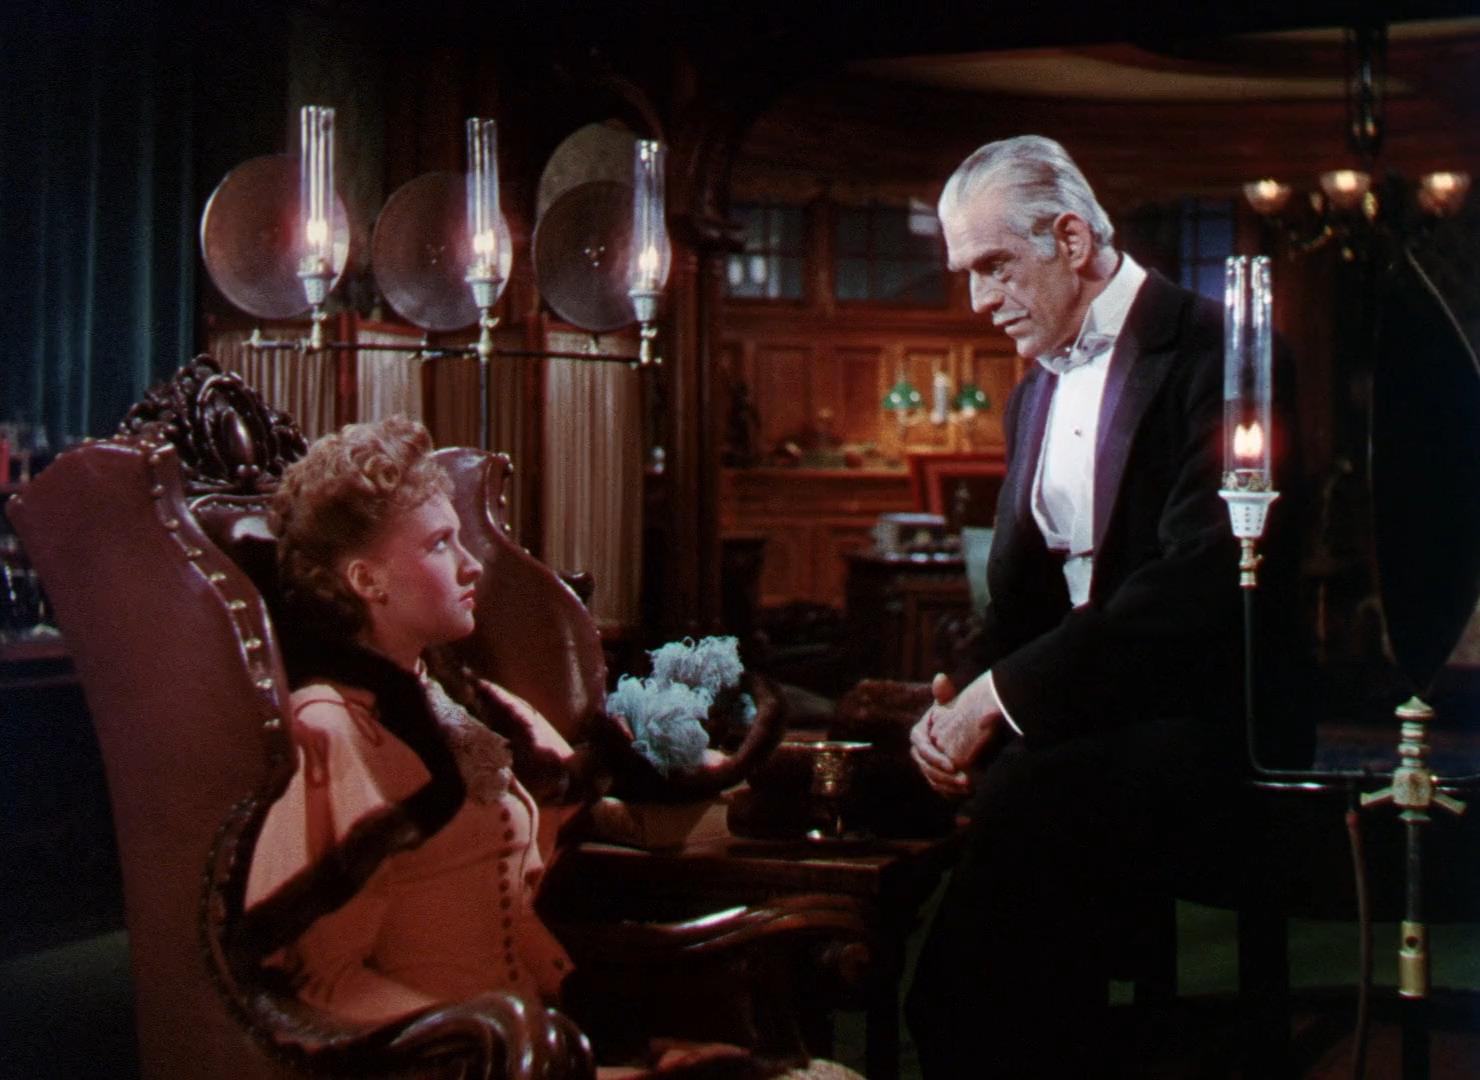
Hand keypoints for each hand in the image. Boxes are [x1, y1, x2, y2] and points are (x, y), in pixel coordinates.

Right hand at [909, 672, 1003, 797]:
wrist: (970, 730)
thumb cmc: (958, 715)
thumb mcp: (951, 705)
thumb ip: (945, 694)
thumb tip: (940, 678)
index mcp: (919, 734)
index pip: (921, 747)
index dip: (934, 757)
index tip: (953, 763)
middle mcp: (919, 752)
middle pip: (926, 766)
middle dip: (943, 774)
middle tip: (963, 779)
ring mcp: (927, 765)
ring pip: (933, 779)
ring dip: (950, 785)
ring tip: (970, 786)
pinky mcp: (937, 777)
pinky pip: (941, 788)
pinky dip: (953, 791)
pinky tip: (968, 792)